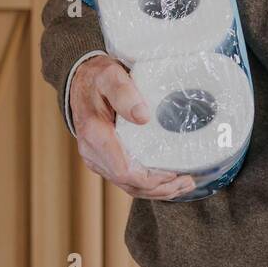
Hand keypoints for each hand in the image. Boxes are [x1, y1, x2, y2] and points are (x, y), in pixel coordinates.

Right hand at [70, 54, 195, 200]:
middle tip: (187, 182)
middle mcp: (93, 152)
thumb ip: (124, 93)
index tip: (173, 173)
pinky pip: (125, 178)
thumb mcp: (110, 76)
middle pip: (128, 183)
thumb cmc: (96, 77)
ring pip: (127, 185)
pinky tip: (165, 181)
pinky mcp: (103, 158)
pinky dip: (146, 184)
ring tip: (182, 185)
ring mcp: (97, 158)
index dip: (150, 179)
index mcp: (96, 135)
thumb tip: (142, 117)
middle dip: (159, 188)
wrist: (80, 80)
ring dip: (155, 190)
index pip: (124, 170)